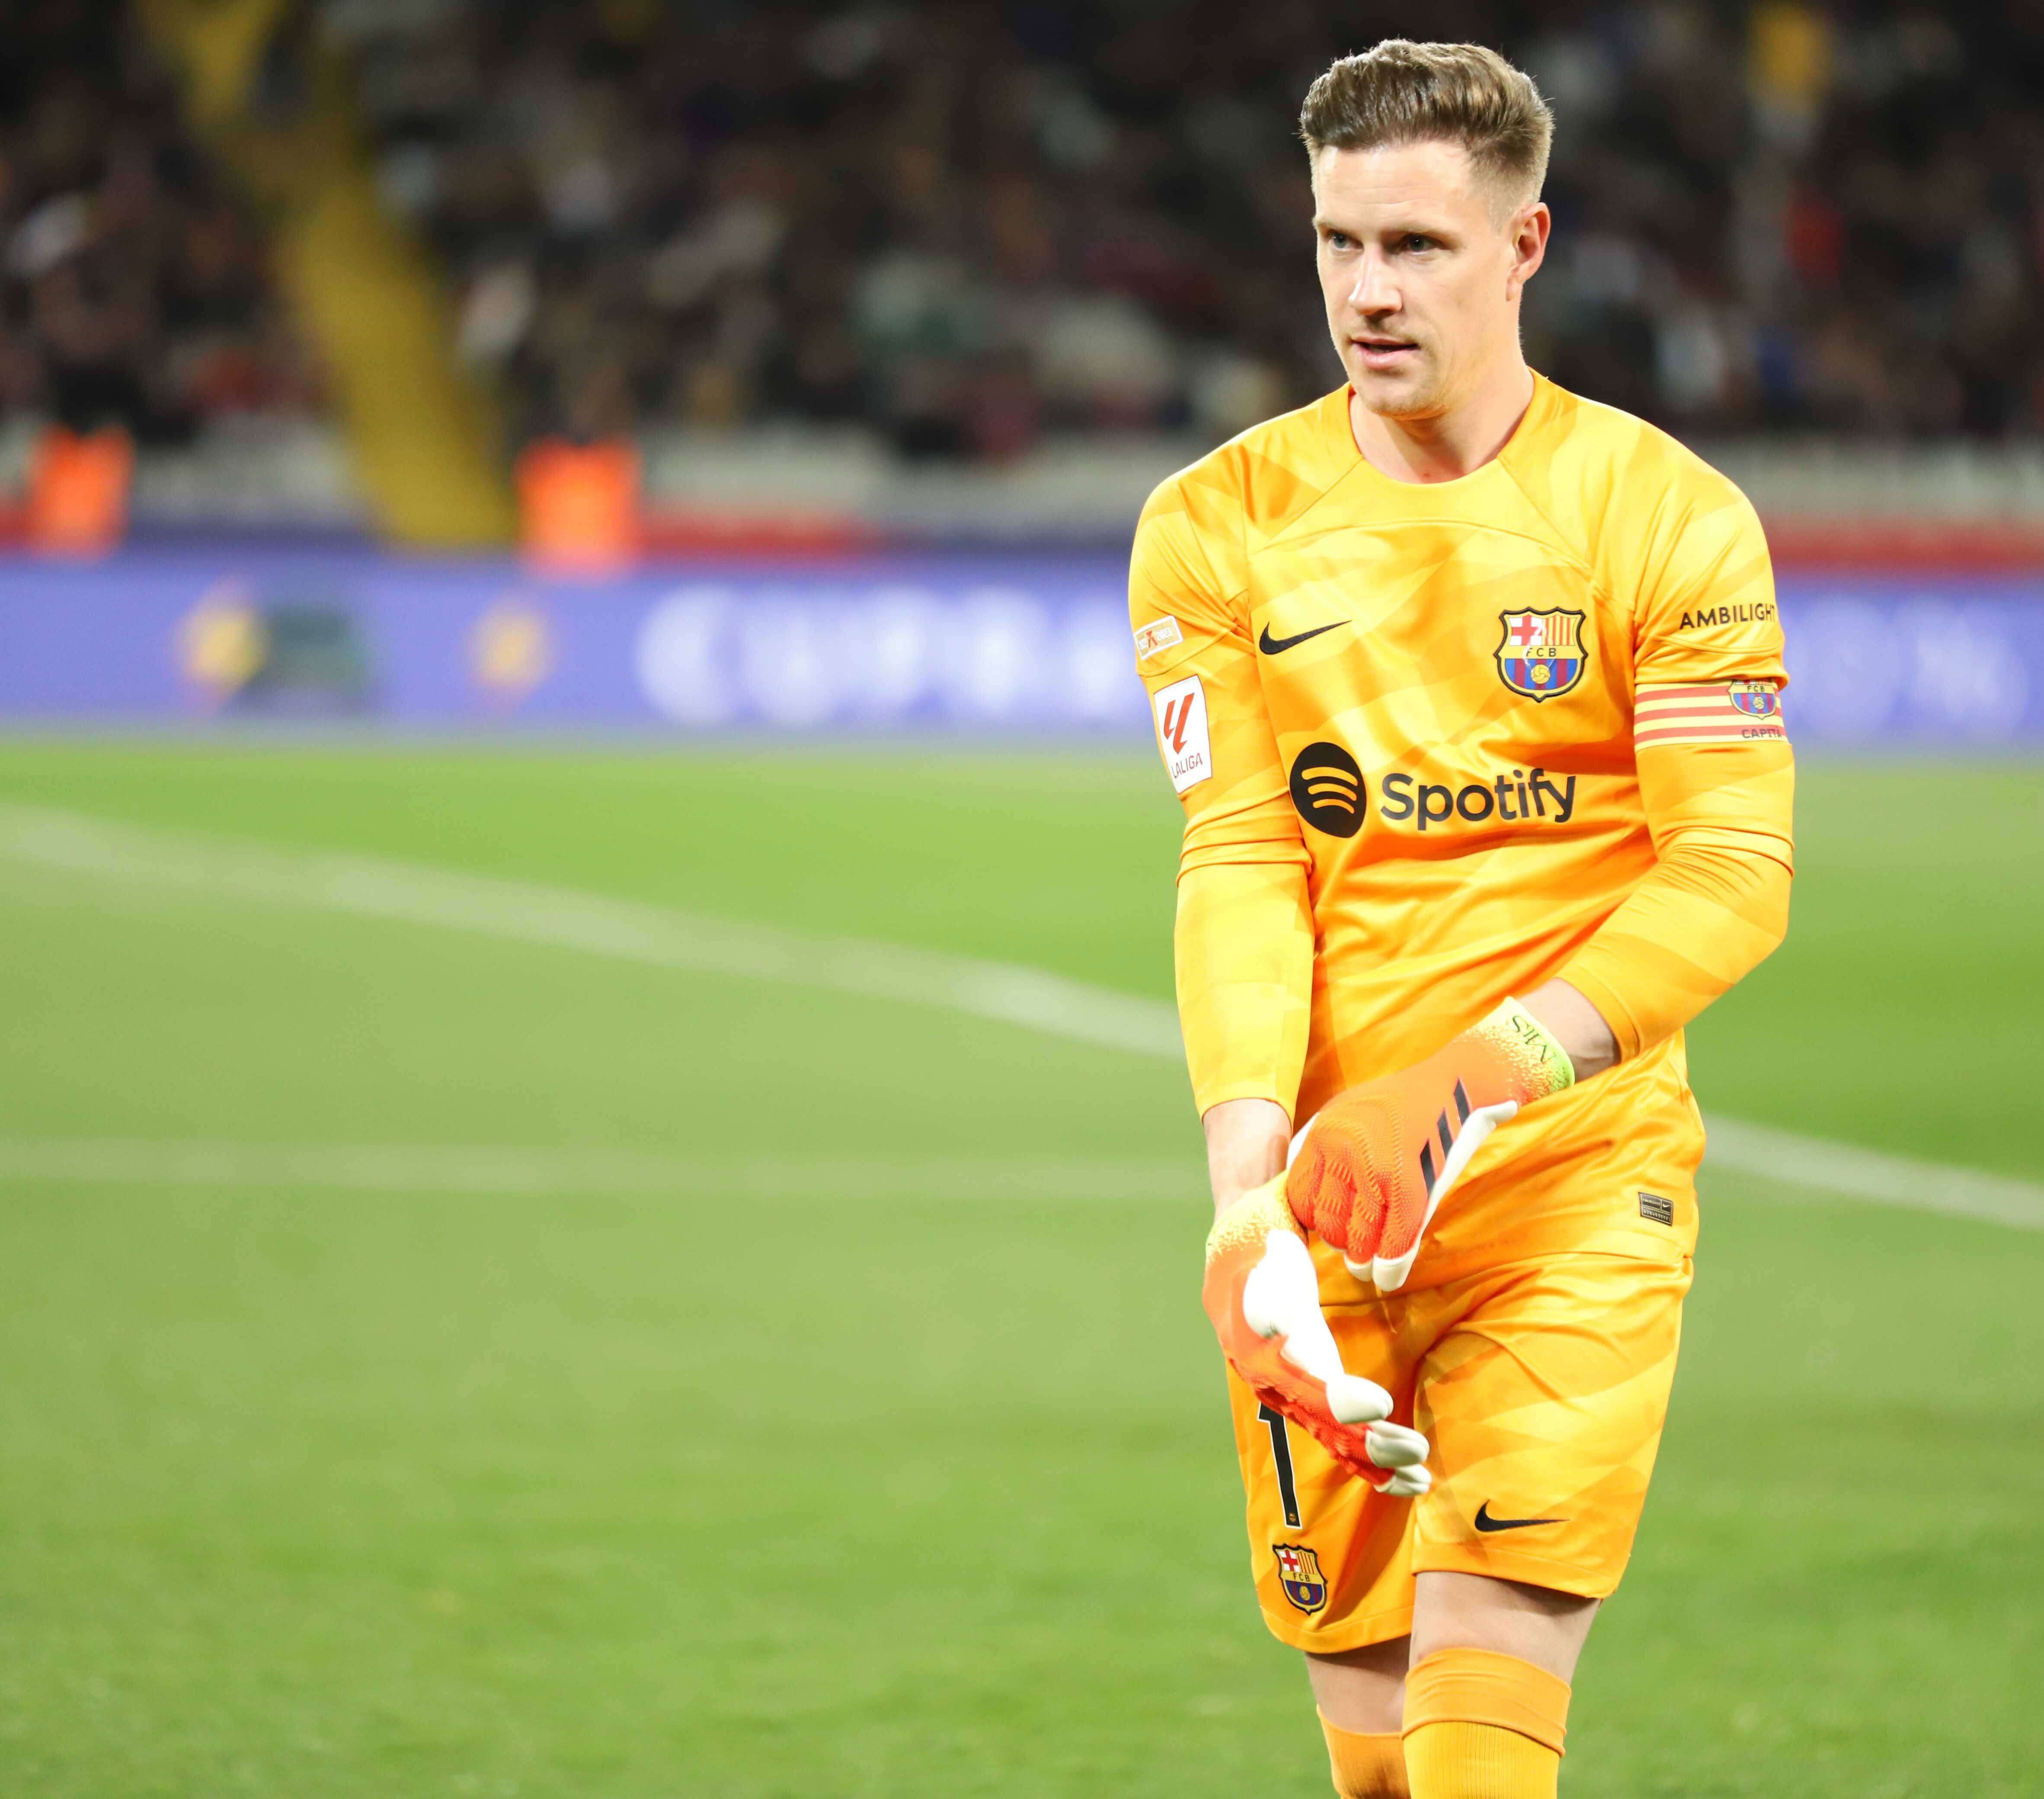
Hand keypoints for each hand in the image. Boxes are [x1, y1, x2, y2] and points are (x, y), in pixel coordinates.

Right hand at [1202, 1177, 1432, 1492]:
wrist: (1234, 1249)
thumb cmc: (1263, 1224)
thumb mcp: (1271, 1218)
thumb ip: (1277, 1258)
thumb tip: (1281, 1324)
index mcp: (1253, 1315)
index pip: (1292, 1363)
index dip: (1331, 1391)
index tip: (1376, 1406)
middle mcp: (1260, 1361)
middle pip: (1311, 1407)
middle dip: (1362, 1433)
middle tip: (1413, 1445)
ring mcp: (1275, 1385)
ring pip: (1322, 1430)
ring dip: (1372, 1455)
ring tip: (1420, 1468)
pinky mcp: (1294, 1398)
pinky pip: (1330, 1439)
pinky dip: (1369, 1465)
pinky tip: (1410, 1484)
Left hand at [1286, 998, 1575, 1292]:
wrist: (1456, 1086)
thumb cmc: (1401, 1105)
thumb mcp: (1346, 1112)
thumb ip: (1321, 1148)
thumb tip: (1299, 1196)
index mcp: (1324, 1134)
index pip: (1300, 1197)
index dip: (1314, 1220)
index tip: (1330, 1229)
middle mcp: (1344, 1151)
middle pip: (1328, 1222)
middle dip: (1341, 1242)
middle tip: (1354, 1252)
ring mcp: (1377, 1169)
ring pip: (1359, 1237)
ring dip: (1365, 1259)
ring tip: (1369, 1266)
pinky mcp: (1411, 1186)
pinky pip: (1394, 1240)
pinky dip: (1392, 1266)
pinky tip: (1390, 1277)